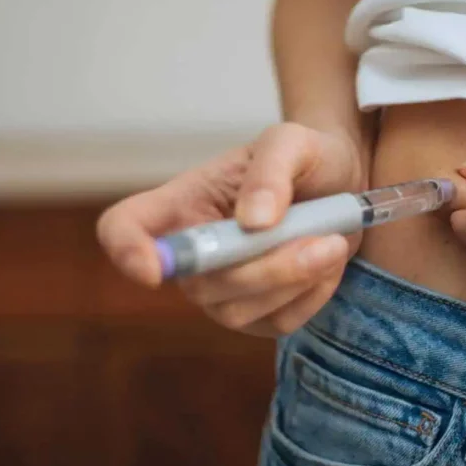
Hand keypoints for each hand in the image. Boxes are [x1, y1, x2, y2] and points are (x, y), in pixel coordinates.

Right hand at [97, 123, 366, 336]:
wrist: (343, 183)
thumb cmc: (306, 155)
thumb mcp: (293, 142)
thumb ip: (271, 171)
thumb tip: (253, 221)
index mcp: (182, 202)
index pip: (123, 229)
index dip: (126, 250)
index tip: (153, 269)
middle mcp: (192, 252)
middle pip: (197, 283)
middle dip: (266, 268)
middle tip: (326, 239)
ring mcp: (220, 290)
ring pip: (237, 311)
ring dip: (295, 281)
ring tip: (334, 242)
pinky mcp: (257, 315)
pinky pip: (276, 322)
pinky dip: (312, 295)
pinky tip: (328, 261)